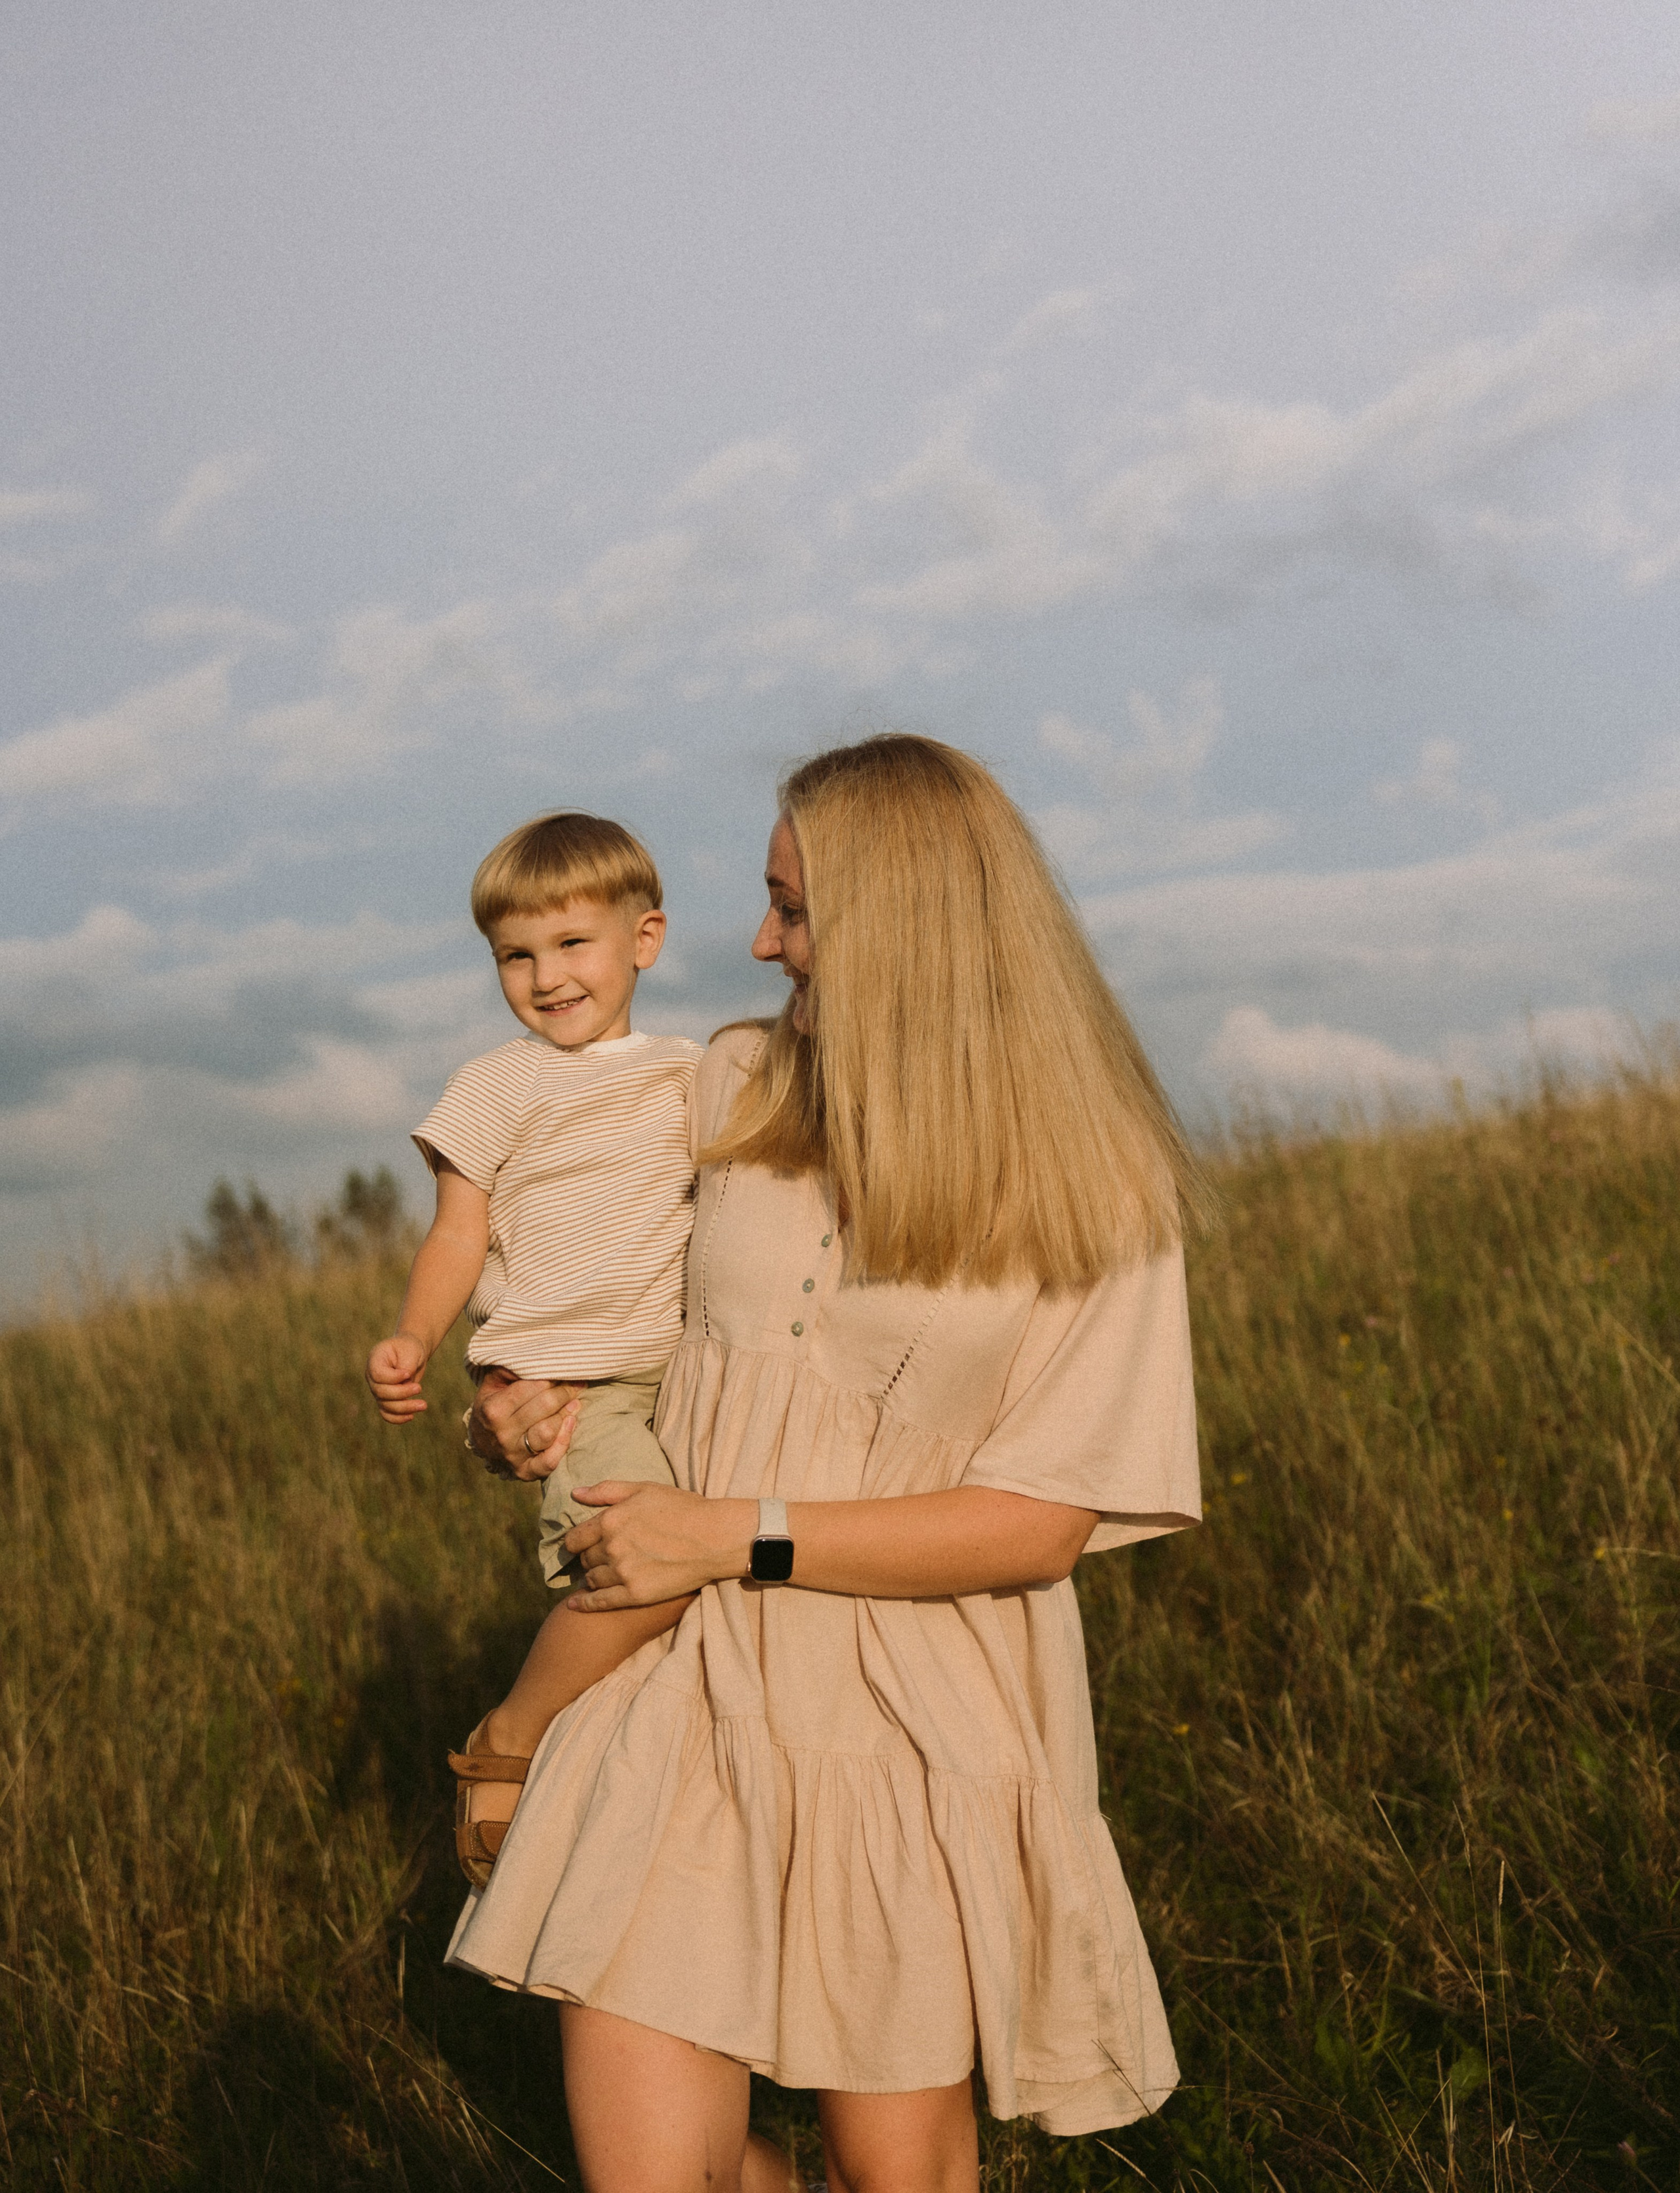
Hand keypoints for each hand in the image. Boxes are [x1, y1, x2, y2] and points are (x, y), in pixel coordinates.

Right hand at [366, 1332, 428, 1423]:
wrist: (411, 1353)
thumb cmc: (410, 1348)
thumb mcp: (410, 1350)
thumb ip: (407, 1365)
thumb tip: (406, 1383)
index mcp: (375, 1360)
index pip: (378, 1375)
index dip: (393, 1378)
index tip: (409, 1374)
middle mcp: (372, 1377)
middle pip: (381, 1392)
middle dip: (401, 1393)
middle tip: (419, 1388)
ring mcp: (377, 1390)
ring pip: (386, 1405)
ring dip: (405, 1408)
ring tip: (423, 1405)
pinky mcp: (386, 1399)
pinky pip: (387, 1414)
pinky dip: (398, 1418)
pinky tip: (411, 1416)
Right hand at [466, 1365, 584, 1480]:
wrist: (482, 1440)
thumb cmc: (493, 1404)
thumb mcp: (494, 1382)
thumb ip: (513, 1368)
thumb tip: (541, 1358)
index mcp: (493, 1410)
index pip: (531, 1388)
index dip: (552, 1377)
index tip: (564, 1371)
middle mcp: (502, 1435)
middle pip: (545, 1407)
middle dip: (565, 1392)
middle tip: (576, 1384)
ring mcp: (513, 1455)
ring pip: (549, 1432)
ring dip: (566, 1414)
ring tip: (574, 1402)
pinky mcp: (525, 1472)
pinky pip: (550, 1461)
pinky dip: (564, 1442)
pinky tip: (571, 1423)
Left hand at [564, 1483, 756, 1609]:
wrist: (714, 1538)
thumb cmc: (683, 1509)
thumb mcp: (645, 1489)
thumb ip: (607, 1491)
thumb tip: (575, 1493)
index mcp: (610, 1520)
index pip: (575, 1537)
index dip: (575, 1542)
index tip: (580, 1545)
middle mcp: (612, 1547)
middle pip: (585, 1559)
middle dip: (588, 1558)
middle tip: (599, 1558)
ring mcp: (623, 1573)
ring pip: (592, 1579)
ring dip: (591, 1577)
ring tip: (598, 1576)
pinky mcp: (635, 1594)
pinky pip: (600, 1602)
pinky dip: (583, 1604)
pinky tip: (573, 1605)